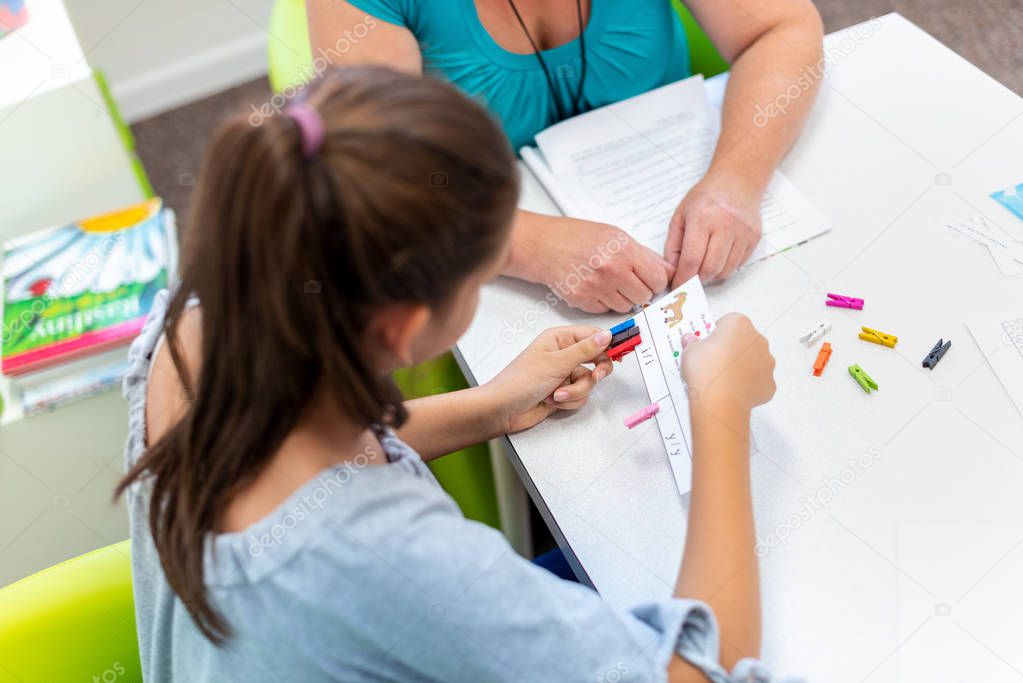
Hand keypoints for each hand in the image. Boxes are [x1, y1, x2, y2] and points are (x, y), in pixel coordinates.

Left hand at [482, 327, 613, 432]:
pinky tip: (552, 401)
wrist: (502, 410)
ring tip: (556, 394)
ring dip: (575, 391)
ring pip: (589, 382)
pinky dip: (569, 401)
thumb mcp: (556, 363)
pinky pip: (581, 395)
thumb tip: (607, 335)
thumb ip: (585, 350)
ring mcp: (563, 374)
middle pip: (597, 360)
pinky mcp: (563, 392)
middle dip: (594, 373)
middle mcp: (563, 354)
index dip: (610, 343)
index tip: (626, 349)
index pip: (594, 335)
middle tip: (595, 377)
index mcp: (559, 339)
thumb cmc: (520, 382)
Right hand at [508, 214, 673, 313]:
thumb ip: (643, 254)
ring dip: (622, 299)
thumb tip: (667, 270)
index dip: (656, 281)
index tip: (651, 280)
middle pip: (644, 296)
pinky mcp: (583, 300)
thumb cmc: (578, 237)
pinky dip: (603, 302)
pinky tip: (596, 287)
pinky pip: (605, 311)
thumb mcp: (616, 236)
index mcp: (625, 251)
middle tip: (630, 282)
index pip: (658, 278)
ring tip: (610, 283)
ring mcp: (597, 287)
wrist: (545, 245)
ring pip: (625, 307)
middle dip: (640, 292)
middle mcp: (612, 270)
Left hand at [664, 178, 762, 286]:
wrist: (736, 181)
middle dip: (697, 279)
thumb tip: (671, 271)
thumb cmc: (706, 197)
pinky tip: (718, 256)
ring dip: (712, 275)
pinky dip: (725, 267)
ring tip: (703, 265)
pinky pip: (738, 265)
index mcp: (702, 218)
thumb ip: (673, 245)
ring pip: (725, 271)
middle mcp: (725, 225)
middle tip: (690, 278)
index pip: (692, 259)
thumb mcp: (681, 215)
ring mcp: (743, 232)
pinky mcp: (754, 238)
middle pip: (710, 268)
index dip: (683, 278)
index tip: (677, 286)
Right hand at [681, 313, 775, 415]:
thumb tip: (692, 342)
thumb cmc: (708, 373)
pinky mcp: (768, 382)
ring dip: (741, 365)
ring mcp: (766, 362)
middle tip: (712, 360)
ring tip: (721, 377)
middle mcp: (756, 340)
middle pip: (743, 340)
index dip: (715, 333)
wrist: (719, 401)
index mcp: (739, 324)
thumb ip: (693, 343)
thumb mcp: (689, 351)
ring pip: (753, 360)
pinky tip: (731, 389)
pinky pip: (758, 380)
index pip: (727, 322)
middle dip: (730, 348)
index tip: (707, 342)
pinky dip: (747, 384)